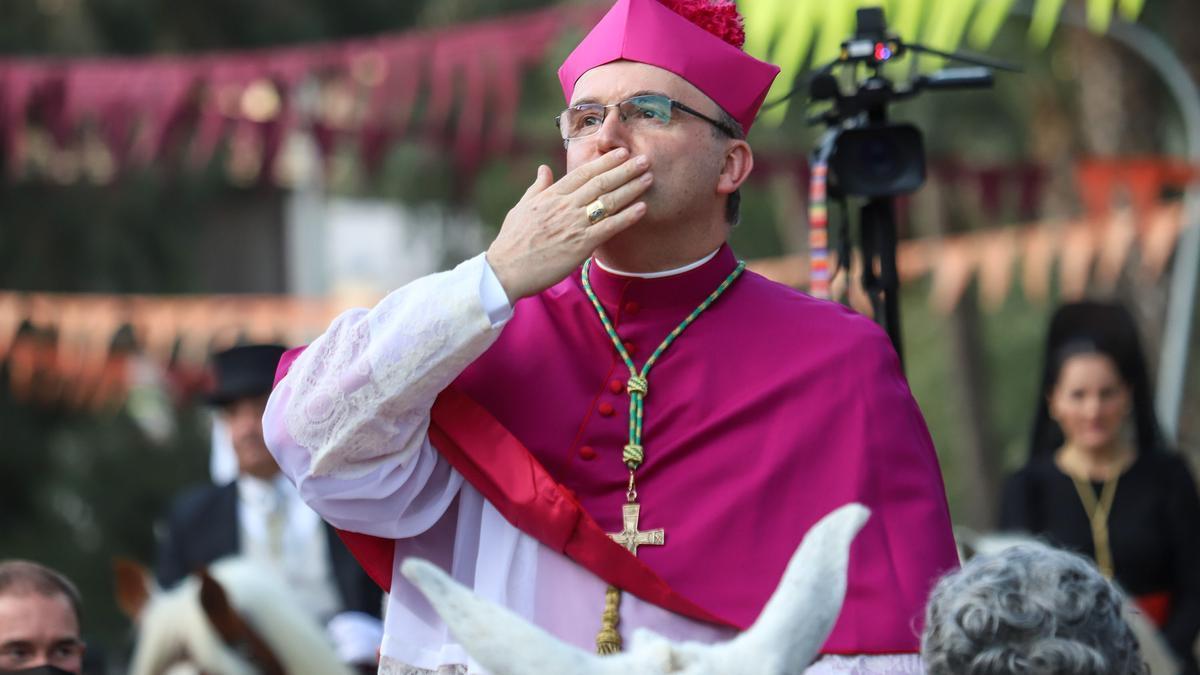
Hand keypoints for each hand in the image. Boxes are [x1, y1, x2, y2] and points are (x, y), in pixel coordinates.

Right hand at [486, 148, 651, 300]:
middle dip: (625, 170)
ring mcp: (574, 225)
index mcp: (551, 195)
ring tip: (648, 178)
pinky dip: (627, 217)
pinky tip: (642, 208)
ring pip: (608, 201)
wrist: (506, 269)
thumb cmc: (512, 240)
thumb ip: (538, 187)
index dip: (605, 162)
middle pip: (600, 183)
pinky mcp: (580, 245)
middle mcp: (565, 206)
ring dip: (631, 188)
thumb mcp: (522, 207)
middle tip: (644, 160)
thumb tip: (545, 168)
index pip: (583, 173)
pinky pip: (609, 228)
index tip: (622, 153)